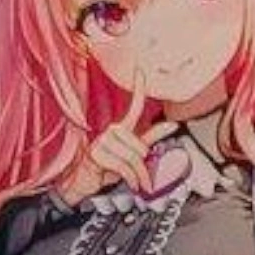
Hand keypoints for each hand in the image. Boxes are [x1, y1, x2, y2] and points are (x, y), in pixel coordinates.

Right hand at [66, 71, 179, 199]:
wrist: (83, 183)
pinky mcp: (98, 154)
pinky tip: (131, 184)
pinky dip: (132, 180)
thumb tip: (171, 124)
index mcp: (120, 129)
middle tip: (138, 176)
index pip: (134, 107)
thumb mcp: (132, 154)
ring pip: (134, 158)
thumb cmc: (105, 168)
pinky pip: (125, 168)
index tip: (140, 71)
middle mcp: (111, 131)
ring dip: (139, 176)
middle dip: (143, 166)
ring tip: (135, 182)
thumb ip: (150, 138)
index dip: (137, 89)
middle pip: (141, 147)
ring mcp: (102, 141)